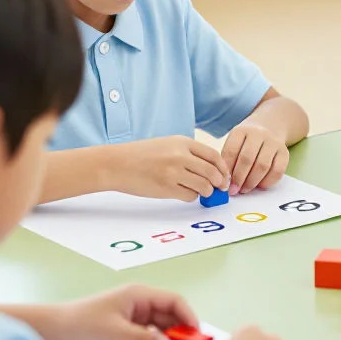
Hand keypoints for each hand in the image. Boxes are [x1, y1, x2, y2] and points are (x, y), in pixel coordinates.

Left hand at [55, 285, 198, 339]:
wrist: (55, 332)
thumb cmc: (83, 324)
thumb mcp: (116, 331)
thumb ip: (144, 339)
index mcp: (140, 295)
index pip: (174, 301)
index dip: (188, 316)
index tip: (196, 335)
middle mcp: (141, 305)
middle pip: (170, 317)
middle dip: (180, 333)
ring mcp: (134, 319)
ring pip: (161, 330)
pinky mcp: (127, 333)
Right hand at [114, 136, 229, 201]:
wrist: (116, 164)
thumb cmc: (141, 155)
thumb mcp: (167, 144)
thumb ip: (188, 153)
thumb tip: (212, 169)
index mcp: (182, 142)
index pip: (213, 156)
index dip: (223, 168)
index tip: (224, 176)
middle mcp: (180, 155)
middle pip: (212, 172)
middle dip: (219, 182)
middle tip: (219, 188)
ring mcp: (174, 172)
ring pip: (204, 186)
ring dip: (206, 191)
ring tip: (200, 191)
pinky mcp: (167, 187)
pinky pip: (190, 196)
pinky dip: (191, 196)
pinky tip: (183, 193)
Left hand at [221, 121, 288, 193]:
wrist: (271, 128)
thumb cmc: (247, 141)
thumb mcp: (235, 143)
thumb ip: (229, 159)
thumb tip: (227, 182)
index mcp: (241, 131)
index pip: (231, 151)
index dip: (227, 169)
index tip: (224, 182)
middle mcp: (258, 134)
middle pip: (247, 158)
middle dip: (239, 178)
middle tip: (234, 190)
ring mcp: (273, 142)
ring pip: (262, 165)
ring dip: (252, 182)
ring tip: (245, 189)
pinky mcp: (285, 152)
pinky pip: (277, 170)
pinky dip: (268, 181)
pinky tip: (260, 186)